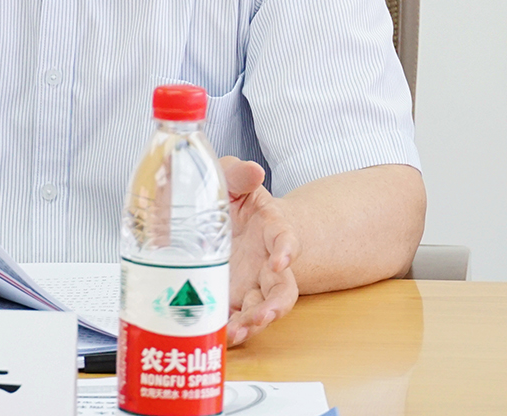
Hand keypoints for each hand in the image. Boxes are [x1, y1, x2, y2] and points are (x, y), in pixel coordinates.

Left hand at [221, 157, 298, 345]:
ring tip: (239, 333)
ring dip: (254, 323)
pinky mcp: (233, 298)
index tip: (280, 260)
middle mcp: (266, 262)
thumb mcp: (230, 178)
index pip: (287, 240)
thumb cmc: (233, 198)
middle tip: (264, 316)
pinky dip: (231, 328)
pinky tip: (219, 335)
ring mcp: (251, 283)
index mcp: (270, 229)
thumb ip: (238, 173)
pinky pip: (237, 317)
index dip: (287, 250)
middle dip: (276, 305)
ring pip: (263, 308)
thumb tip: (252, 170)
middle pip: (283, 288)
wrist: (225, 218)